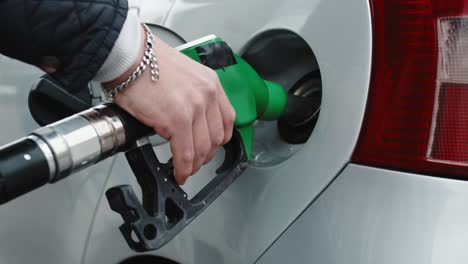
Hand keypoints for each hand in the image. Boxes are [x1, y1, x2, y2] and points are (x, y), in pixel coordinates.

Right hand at [103, 28, 235, 184]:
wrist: (129, 56)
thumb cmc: (146, 62)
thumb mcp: (183, 74)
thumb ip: (192, 96)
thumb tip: (188, 120)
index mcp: (210, 82)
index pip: (227, 119)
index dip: (218, 139)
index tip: (210, 147)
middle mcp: (207, 94)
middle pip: (216, 137)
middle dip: (206, 155)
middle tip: (195, 162)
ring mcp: (194, 108)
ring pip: (203, 149)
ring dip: (194, 165)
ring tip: (185, 170)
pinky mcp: (177, 120)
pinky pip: (185, 154)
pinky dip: (183, 168)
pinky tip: (178, 173)